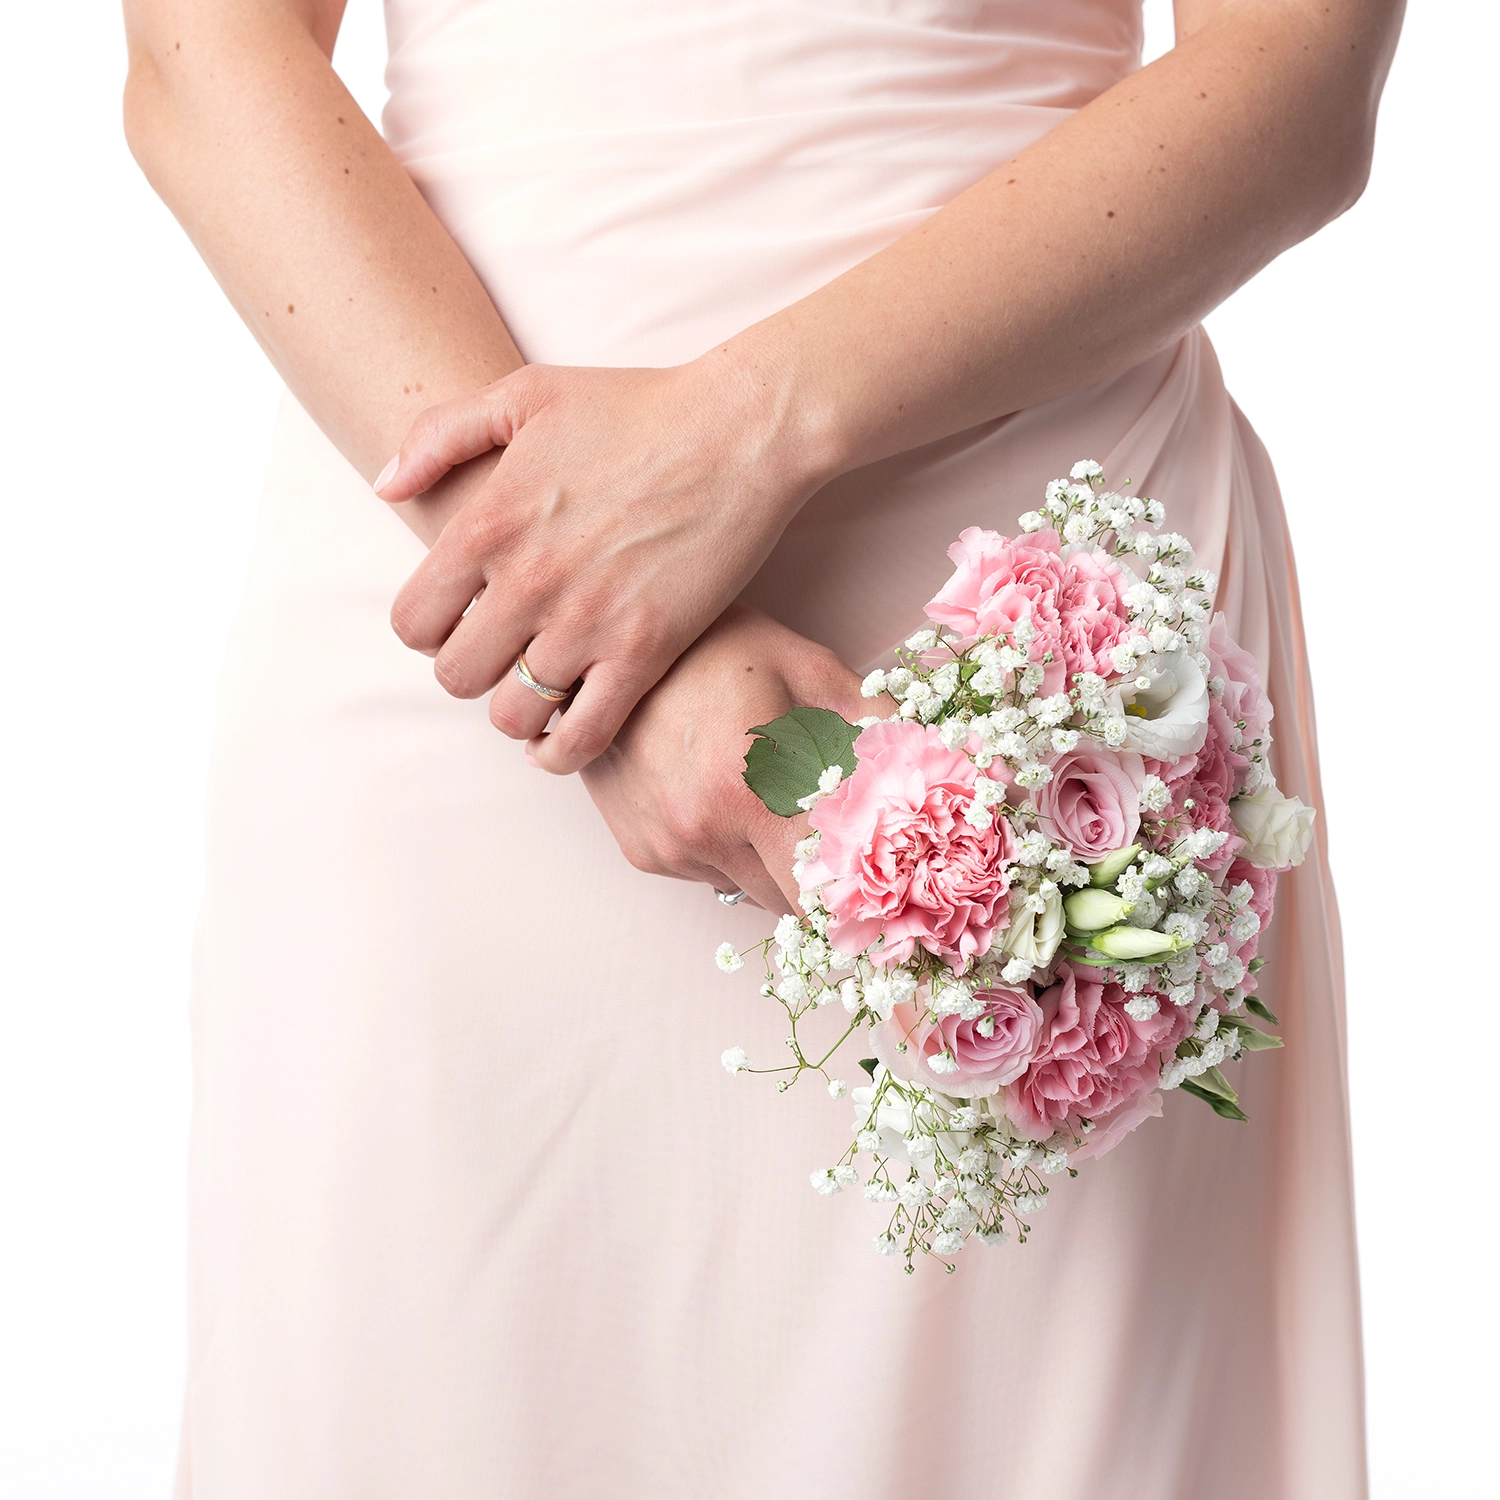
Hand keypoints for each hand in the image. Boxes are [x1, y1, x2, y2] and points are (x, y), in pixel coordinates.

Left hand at [374, 353, 838, 772]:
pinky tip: (565, 736)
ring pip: (514, 715)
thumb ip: (438, 433)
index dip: (429, 630)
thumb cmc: (637, 406)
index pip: (412, 623)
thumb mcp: (526, 392)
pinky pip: (582, 735)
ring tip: (539, 689)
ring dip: (520, 710)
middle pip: (456, 677)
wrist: (741, 432)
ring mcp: (587, 623)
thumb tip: (385, 487)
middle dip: (472, 671)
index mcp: (487, 523)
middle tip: (503, 654)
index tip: (461, 620)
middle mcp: (527, 582)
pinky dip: (563, 751)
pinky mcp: (644, 651)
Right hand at [576, 604, 866, 911]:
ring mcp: (669, 848)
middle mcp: (705, 833)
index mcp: (755, 791)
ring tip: (767, 797)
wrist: (606, 645)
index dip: (862, 903)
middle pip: (791, 905)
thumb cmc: (717, 646)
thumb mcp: (808, 668)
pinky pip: (708, 875)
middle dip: (821, 880)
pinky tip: (721, 794)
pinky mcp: (642, 852)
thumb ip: (876, 724)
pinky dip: (728, 850)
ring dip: (771, 862)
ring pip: (750, 890)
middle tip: (839, 838)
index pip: (825, 896)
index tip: (889, 896)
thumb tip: (944, 762)